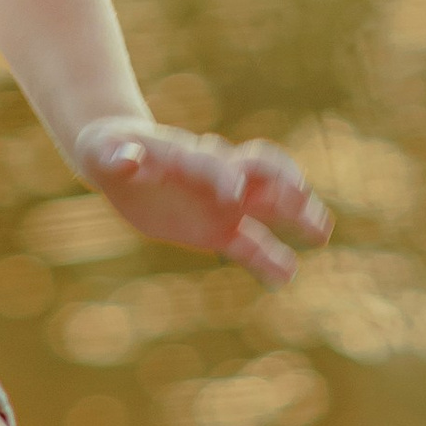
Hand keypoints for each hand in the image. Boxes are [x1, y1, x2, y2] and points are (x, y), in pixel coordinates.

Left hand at [72, 118, 331, 288]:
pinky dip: (269, 259)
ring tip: (321, 230)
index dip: (223, 176)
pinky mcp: (219, 229)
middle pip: (259, 171)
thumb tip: (128, 161)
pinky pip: (250, 245)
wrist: (118, 156)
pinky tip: (287, 276)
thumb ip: (119, 158)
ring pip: (268, 205)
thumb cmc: (109, 149)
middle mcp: (215, 174)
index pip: (213, 163)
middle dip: (281, 181)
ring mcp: (222, 201)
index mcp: (188, 154)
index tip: (233, 195)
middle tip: (302, 196)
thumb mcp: (103, 151)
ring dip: (294, 214)